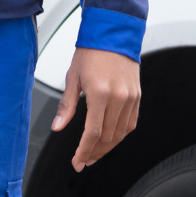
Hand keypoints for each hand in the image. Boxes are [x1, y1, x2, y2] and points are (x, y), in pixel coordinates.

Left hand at [52, 47, 140, 170]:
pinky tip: (109, 140)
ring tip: (94, 154)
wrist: (113, 34)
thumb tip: (57, 127)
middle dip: (94, 153)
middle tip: (83, 162)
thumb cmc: (91, 53)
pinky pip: (131, 123)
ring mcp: (130, 97)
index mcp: (100, 93)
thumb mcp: (72, 78)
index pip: (93, 132)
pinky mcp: (137, 96)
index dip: (84, 151)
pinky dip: (120, 135)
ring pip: (121, 133)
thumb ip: (67, 106)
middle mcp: (118, 97)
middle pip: (107, 137)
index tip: (77, 162)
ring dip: (107, 148)